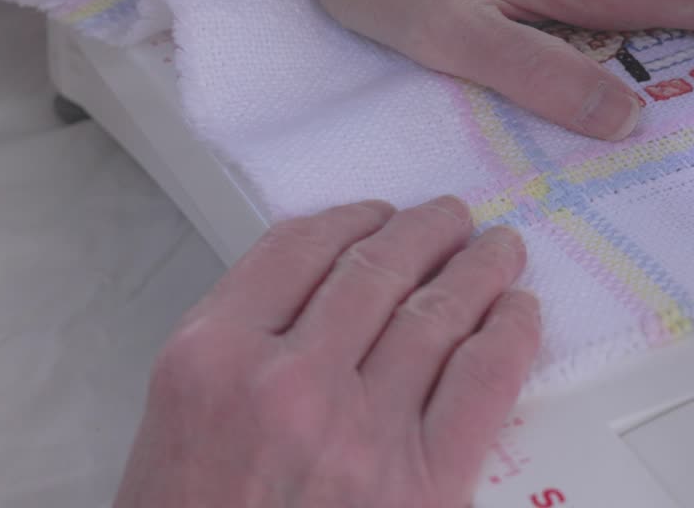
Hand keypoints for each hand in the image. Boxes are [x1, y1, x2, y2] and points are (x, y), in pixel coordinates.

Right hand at [113, 196, 540, 507]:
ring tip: (498, 251)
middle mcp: (288, 380)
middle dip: (424, 232)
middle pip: (375, 270)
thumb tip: (320, 304)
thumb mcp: (175, 429)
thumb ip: (239, 354)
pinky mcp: (425, 487)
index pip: (296, 250)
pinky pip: (481, 382)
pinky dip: (508, 337)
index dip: (350, 218)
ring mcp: (361, 432)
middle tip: (452, 218)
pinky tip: (518, 315)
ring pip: (437, 314)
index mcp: (211, 358)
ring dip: (478, 270)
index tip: (377, 213)